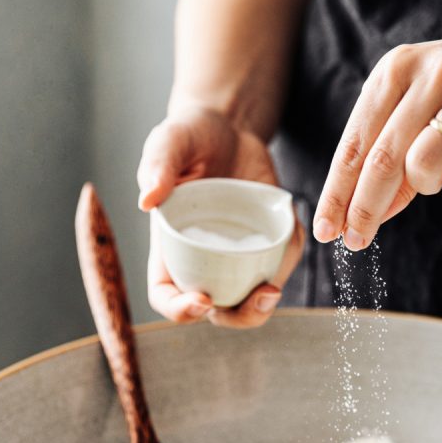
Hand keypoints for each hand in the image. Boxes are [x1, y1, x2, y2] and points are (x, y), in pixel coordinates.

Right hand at [137, 106, 304, 327]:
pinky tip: (294, 233)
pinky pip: (280, 261)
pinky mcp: (266, 240)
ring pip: (251, 296)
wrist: (227, 126)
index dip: (180, 310)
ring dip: (266, 301)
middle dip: (239, 316)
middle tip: (260, 296)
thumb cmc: (188, 136)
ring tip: (274, 284)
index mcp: (170, 247)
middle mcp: (202, 259)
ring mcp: (236, 254)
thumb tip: (147, 200)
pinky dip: (290, 256)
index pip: (166, 296)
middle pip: (216, 311)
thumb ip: (157, 166)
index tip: (202, 300)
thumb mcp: (169, 142)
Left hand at [313, 15, 441, 249]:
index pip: (355, 143)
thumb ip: (395, 150)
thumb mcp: (429, 102)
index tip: (325, 230)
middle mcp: (431, 75)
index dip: (336, 193)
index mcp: (399, 69)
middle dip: (362, 210)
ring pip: (422, 169)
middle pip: (380, 162)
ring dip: (428, 187)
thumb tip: (364, 213)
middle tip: (355, 242)